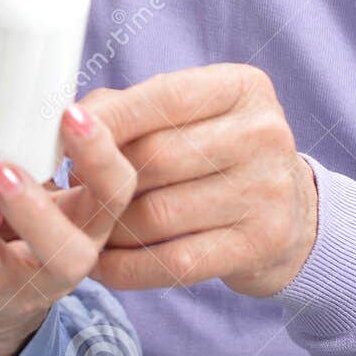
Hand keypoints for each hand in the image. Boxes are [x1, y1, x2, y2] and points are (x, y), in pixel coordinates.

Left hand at [0, 102, 135, 355]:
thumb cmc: (28, 222)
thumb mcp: (56, 195)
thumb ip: (46, 148)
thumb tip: (23, 65)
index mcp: (92, 224)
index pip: (114, 191)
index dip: (98, 155)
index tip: (69, 111)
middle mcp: (62, 263)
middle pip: (60, 249)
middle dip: (30, 209)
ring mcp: (11, 288)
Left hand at [87, 64, 318, 296]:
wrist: (292, 216)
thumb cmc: (217, 152)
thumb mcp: (190, 113)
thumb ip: (129, 108)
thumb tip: (67, 124)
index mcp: (242, 88)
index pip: (162, 98)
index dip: (106, 119)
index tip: (63, 130)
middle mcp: (263, 135)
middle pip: (154, 158)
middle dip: (101, 176)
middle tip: (70, 189)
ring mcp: (266, 193)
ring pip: (157, 214)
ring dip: (107, 226)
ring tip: (81, 226)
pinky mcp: (259, 246)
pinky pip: (173, 262)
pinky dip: (126, 266)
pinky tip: (100, 264)